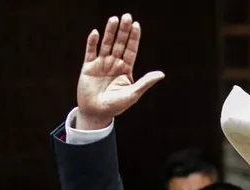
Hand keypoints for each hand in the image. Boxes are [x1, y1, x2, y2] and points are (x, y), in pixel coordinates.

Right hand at [77, 14, 164, 130]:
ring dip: (110, 32)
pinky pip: (90, 52)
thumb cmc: (116, 105)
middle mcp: (114, 64)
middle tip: (127, 16)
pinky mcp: (88, 67)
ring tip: (114, 19)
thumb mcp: (133, 94)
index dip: (133, 38)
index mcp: (126, 69)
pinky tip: (96, 33)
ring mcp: (101, 64)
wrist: (97, 113)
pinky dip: (92, 43)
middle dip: (123, 30)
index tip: (137, 25)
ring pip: (106, 44)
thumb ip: (145, 82)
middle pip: (119, 44)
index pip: (131, 50)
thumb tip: (161, 74)